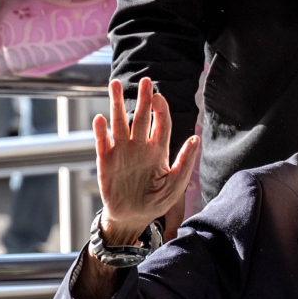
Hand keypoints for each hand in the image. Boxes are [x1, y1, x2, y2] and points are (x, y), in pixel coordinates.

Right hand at [93, 78, 199, 243]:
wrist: (134, 217)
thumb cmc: (156, 201)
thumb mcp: (175, 184)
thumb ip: (185, 162)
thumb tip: (196, 140)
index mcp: (158, 150)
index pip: (161, 124)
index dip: (161, 109)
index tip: (159, 96)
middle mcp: (139, 146)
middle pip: (141, 117)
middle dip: (143, 99)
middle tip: (145, 81)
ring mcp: (122, 151)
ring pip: (119, 122)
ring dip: (116, 104)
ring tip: (115, 84)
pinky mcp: (106, 160)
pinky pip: (103, 142)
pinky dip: (101, 131)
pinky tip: (101, 119)